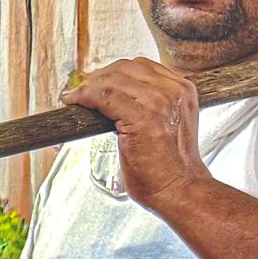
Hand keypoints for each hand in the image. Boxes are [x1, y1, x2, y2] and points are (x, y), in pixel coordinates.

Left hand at [62, 57, 207, 209]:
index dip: (114, 73)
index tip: (96, 84)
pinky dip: (84, 97)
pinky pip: (104, 96)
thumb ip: (151, 107)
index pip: (141, 67)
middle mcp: (174, 91)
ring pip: (112, 79)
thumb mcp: (167, 126)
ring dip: (88, 87)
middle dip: (99, 78)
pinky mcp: (142, 116)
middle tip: (81, 92)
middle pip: (126, 67)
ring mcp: (159, 102)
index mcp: (182, 90)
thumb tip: (116, 100)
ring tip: (75, 98)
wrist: (181, 191)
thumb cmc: (169, 169)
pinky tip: (75, 103)